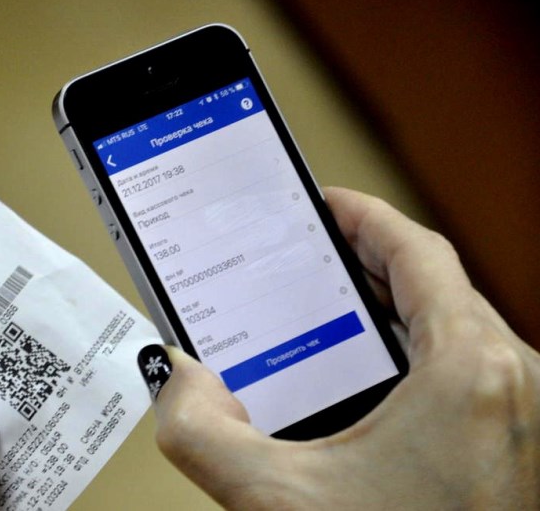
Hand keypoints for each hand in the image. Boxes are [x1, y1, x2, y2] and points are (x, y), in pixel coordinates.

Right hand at [138, 187, 539, 508]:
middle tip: (311, 253)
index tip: (324, 204)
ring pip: (456, 329)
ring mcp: (524, 416)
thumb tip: (180, 381)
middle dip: (367, 263)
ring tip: (331, 306)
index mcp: (470, 371)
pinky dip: (417, 354)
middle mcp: (514, 384)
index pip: (417, 253)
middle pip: (436, 287)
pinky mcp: (516, 445)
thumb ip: (199, 433)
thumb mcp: (277, 501)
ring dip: (394, 309)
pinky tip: (370, 378)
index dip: (364, 217)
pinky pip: (468, 370)